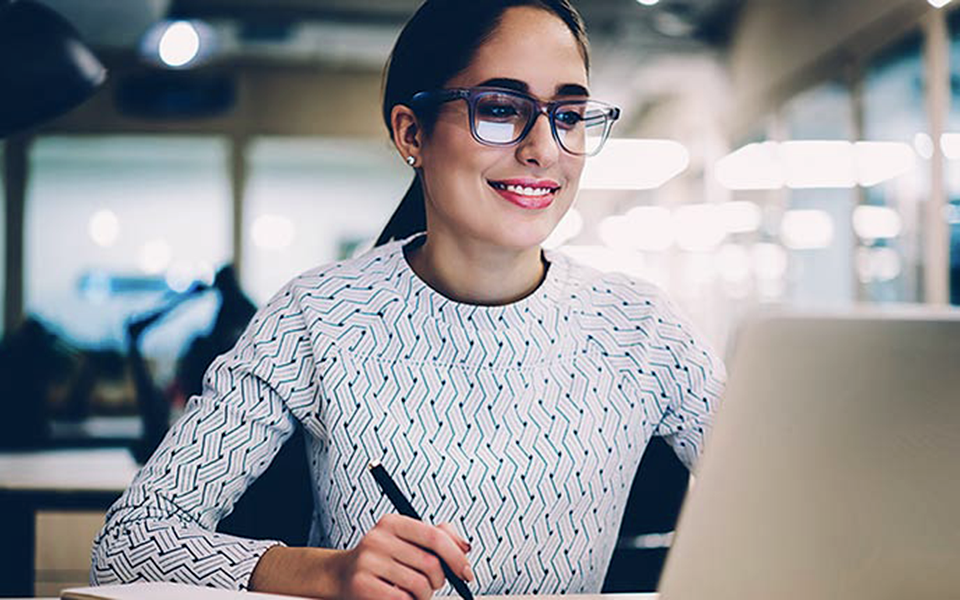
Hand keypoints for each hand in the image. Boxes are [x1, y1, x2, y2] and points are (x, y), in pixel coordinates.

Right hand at [336, 514, 472, 599]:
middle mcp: (378, 538)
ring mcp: (368, 561)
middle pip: (430, 564)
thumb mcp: (408, 540)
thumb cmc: (383, 559)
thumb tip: (465, 547)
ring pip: (419, 585)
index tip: (467, 573)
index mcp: (392, 522)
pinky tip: (399, 597)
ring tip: (413, 593)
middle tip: (432, 585)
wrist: (341, 575)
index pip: (435, 536)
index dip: (456, 557)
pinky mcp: (362, 584)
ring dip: (423, 596)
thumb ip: (439, 537)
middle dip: (438, 581)